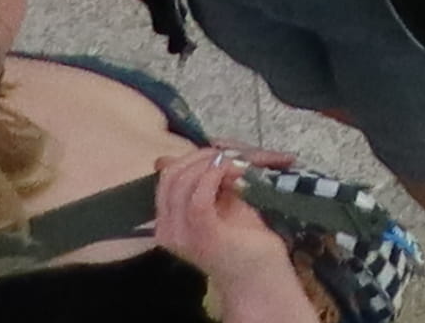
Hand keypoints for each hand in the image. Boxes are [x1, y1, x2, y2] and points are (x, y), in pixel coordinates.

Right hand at [149, 145, 302, 309]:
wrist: (258, 271)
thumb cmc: (241, 236)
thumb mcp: (217, 201)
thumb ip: (200, 180)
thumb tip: (167, 158)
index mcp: (166, 221)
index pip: (166, 177)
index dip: (193, 156)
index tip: (220, 152)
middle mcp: (166, 229)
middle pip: (171, 176)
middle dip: (202, 156)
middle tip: (231, 155)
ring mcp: (182, 235)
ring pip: (182, 183)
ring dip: (213, 164)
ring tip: (239, 165)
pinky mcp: (204, 236)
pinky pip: (198, 199)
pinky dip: (214, 177)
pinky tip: (233, 172)